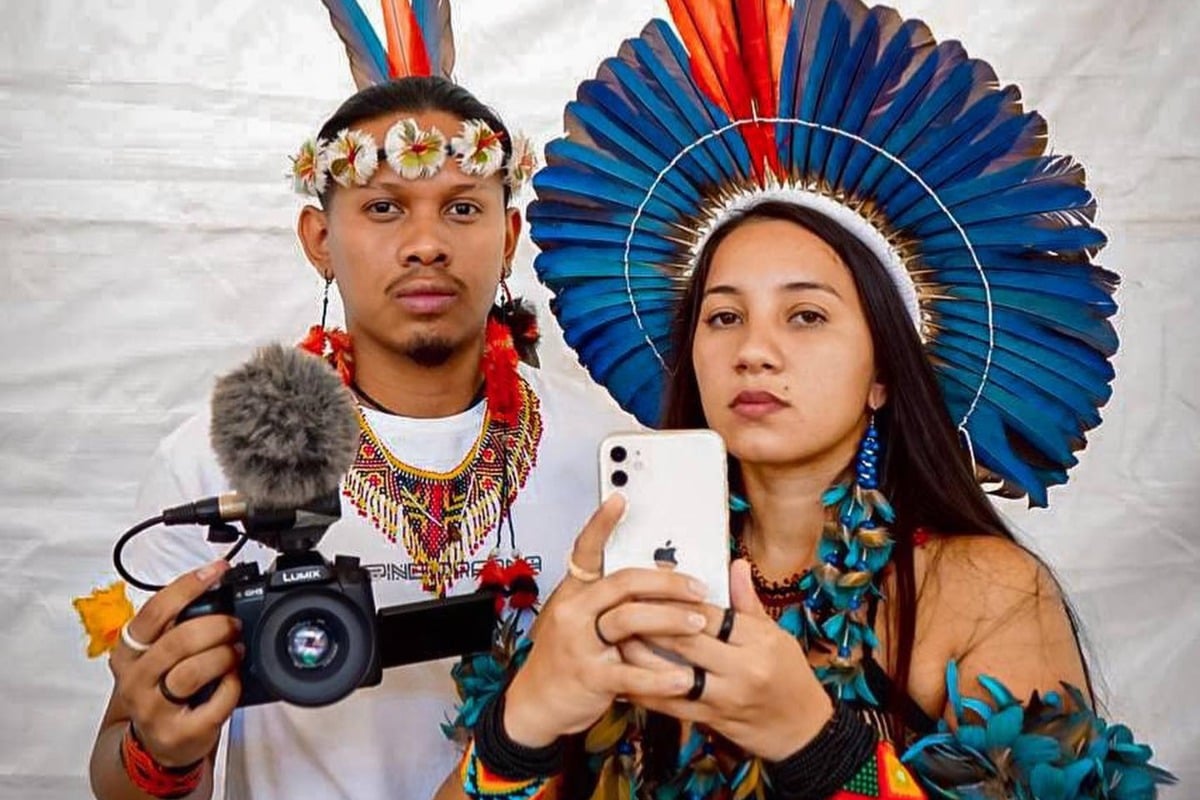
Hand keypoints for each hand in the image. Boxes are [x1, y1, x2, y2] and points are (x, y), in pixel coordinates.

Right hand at [107, 560, 242, 766]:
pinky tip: (233, 679)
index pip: (155, 611)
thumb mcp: (157, 654)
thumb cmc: (161, 688)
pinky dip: (232, 686)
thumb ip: (176, 625)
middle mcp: (134, 679)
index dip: (189, 586)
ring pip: (193, 671)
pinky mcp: (177, 733)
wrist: (155, 743)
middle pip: (178, 641)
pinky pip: (214, 703)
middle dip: (216, 626)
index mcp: (127, 651)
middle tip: (234, 625)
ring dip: (224, 655)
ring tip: (236, 651)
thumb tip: (216, 584)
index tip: (217, 570)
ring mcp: (153, 709)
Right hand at [503, 494, 709, 746]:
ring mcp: (580, 644)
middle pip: (623, 583)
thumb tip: (659, 573)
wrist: (535, 703)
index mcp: (574, 592)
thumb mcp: (578, 618)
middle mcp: (574, 612)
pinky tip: (683, 677)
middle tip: (697, 587)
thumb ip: (608, 598)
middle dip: (666, 583)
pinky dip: (660, 676)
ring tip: (699, 622)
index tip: (620, 499)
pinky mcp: (590, 677)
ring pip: (629, 620)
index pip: (585, 550)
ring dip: (671, 620)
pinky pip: (631, 674)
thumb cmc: (564, 657)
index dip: (602, 523)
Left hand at [621, 559, 832, 761]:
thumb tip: (735, 564)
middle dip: (651, 622)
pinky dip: (646, 692)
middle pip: (687, 640)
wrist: (802, 729)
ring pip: (674, 673)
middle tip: (622, 605)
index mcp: (759, 641)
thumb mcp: (776, 635)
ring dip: (641, 656)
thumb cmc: (789, 675)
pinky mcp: (712, 720)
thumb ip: (748, 602)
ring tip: (616, 638)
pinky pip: (672, 705)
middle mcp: (742, 668)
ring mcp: (726, 697)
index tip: (651, 585)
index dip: (677, 599)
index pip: (711, 613)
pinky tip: (624, 679)